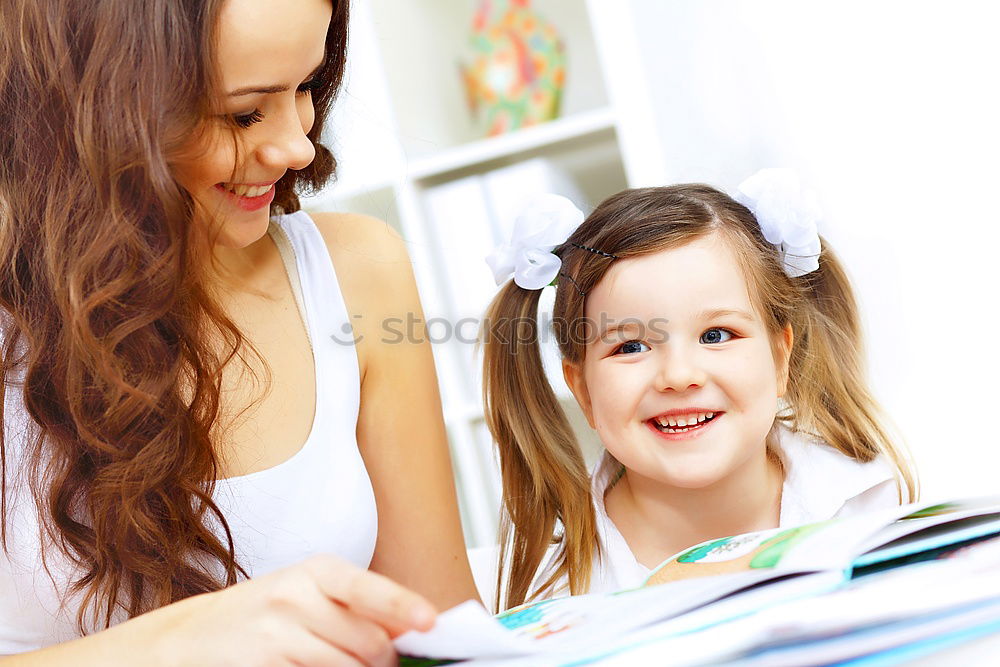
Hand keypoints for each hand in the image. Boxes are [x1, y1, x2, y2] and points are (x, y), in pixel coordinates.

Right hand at [130, 554, 435, 666]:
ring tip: (344, 666)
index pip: (368, 587)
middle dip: (384, 662)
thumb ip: (355, 608)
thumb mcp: (306, 595)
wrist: (186, 641)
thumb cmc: (261, 616)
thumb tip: (409, 632)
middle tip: (381, 666)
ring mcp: (275, 635)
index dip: (403, 607)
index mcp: (315, 571)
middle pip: (369, 641)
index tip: (431, 622)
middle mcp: (294, 597)